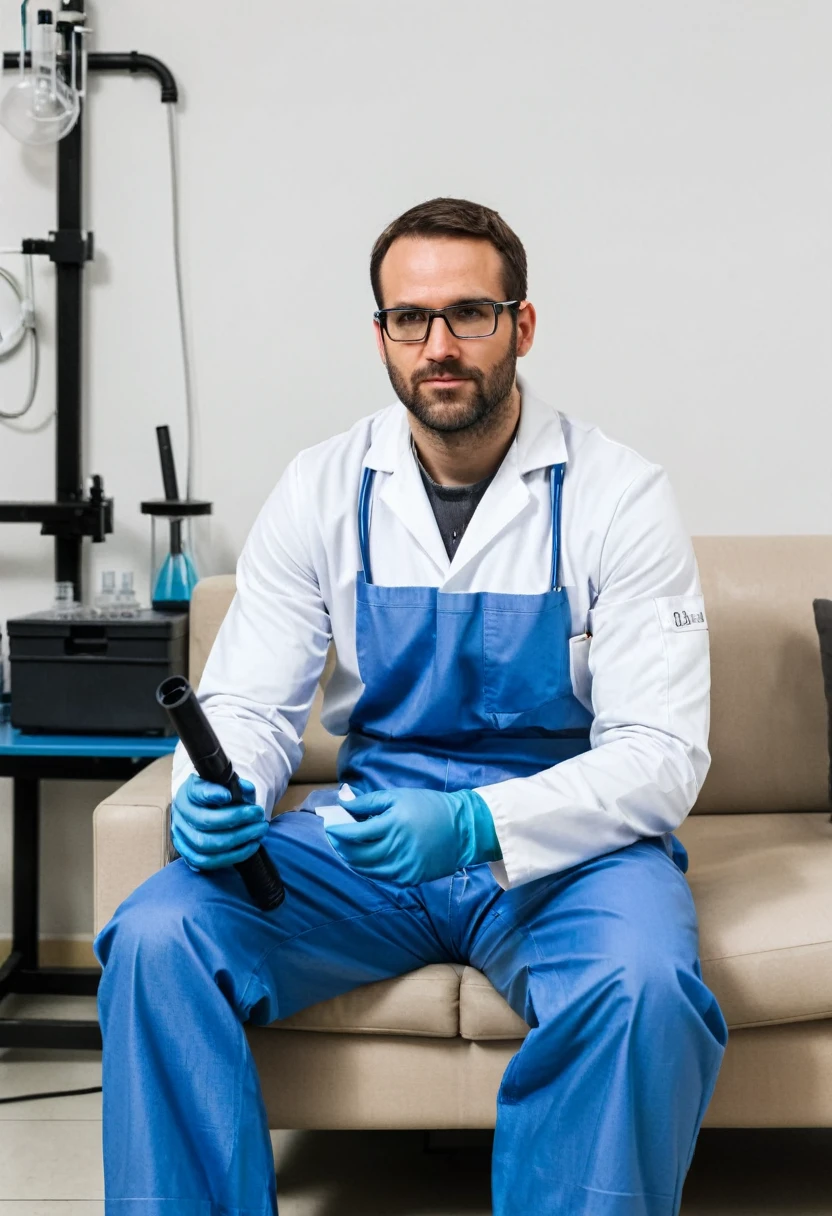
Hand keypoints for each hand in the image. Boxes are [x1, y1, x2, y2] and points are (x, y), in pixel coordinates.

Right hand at [171, 774, 268, 871]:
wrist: (206, 812)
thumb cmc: (220, 797)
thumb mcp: (227, 785)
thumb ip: (238, 785)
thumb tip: (247, 789)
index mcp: (189, 792)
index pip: (197, 792)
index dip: (212, 794)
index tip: (229, 795)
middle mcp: (181, 815)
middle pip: (205, 821)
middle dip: (236, 819)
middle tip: (258, 815)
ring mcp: (181, 837)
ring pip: (206, 845)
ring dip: (238, 840)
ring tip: (258, 832)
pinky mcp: (187, 855)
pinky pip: (207, 862)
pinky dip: (232, 856)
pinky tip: (250, 846)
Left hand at [325, 787, 500, 885]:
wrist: (464, 828)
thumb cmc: (429, 806)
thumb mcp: (398, 796)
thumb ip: (368, 801)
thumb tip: (343, 802)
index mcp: (392, 825)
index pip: (353, 834)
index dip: (337, 831)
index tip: (328, 825)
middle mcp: (396, 849)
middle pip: (356, 855)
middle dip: (340, 847)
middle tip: (334, 838)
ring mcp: (404, 867)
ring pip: (367, 869)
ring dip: (352, 860)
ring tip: (346, 849)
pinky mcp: (411, 878)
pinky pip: (383, 876)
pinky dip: (370, 868)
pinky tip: (366, 859)